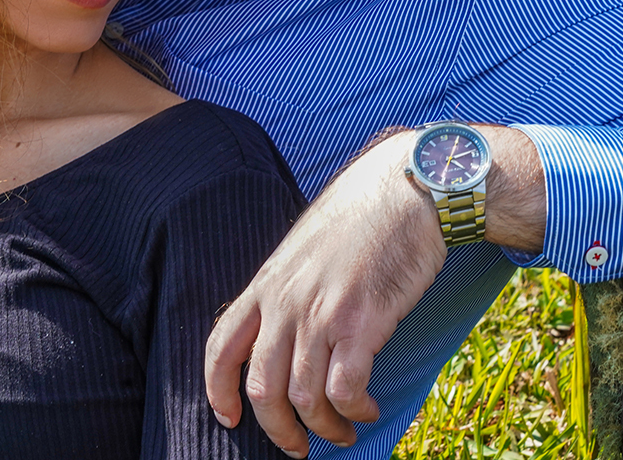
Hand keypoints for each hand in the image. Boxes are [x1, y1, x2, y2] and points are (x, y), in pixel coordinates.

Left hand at [204, 131, 446, 457]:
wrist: (405, 190)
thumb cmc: (361, 219)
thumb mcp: (304, 251)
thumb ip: (287, 290)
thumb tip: (284, 333)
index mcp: (266, 284)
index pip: (220, 347)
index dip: (217, 390)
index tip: (229, 418)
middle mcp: (285, 303)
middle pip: (261, 388)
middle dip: (278, 430)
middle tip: (298, 447)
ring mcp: (321, 313)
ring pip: (303, 398)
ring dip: (324, 428)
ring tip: (343, 432)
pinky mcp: (362, 322)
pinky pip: (344, 390)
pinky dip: (354, 410)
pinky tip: (367, 409)